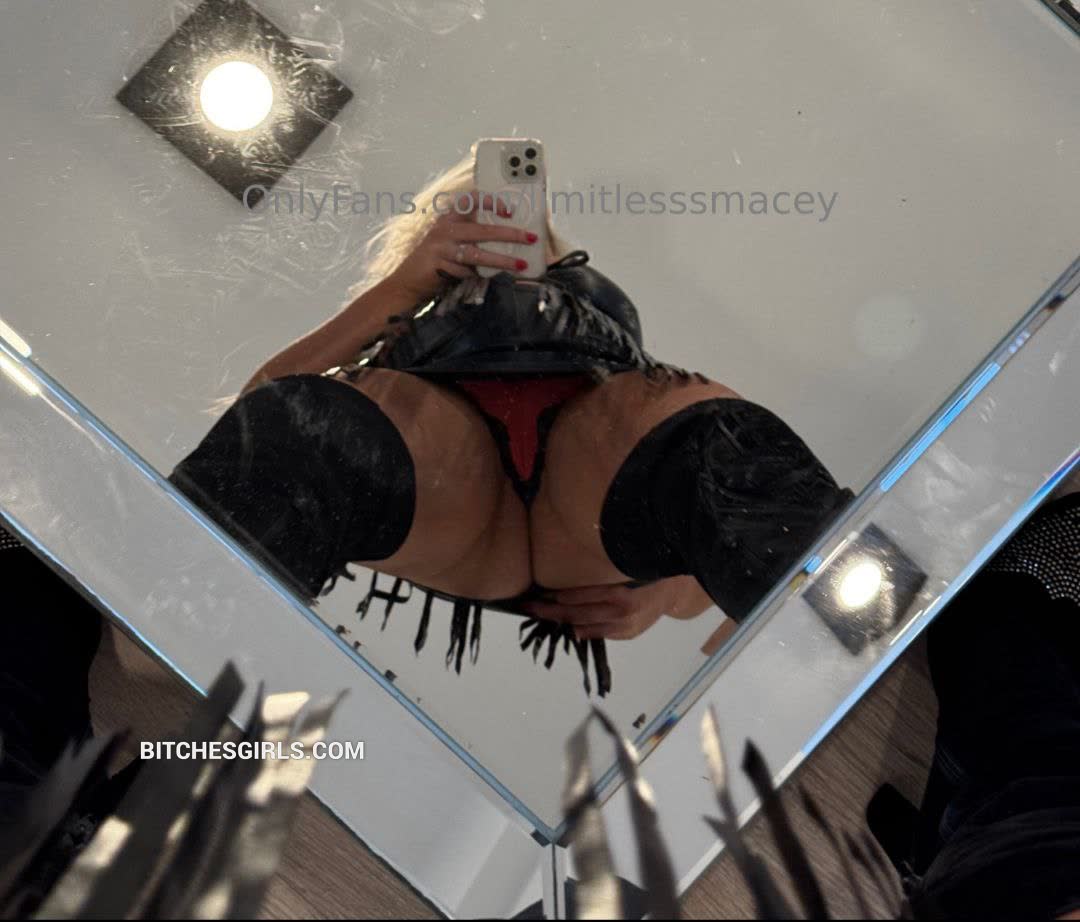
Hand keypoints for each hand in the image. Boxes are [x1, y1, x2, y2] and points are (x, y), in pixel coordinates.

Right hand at [384, 192, 537, 302]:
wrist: (407, 281)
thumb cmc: (436, 260)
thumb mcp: (451, 241)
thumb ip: (471, 236)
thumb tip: (506, 236)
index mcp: (449, 218)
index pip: (470, 200)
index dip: (490, 202)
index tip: (509, 211)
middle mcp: (445, 230)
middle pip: (482, 230)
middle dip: (509, 234)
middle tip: (530, 238)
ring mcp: (441, 248)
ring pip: (477, 254)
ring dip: (502, 260)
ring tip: (520, 265)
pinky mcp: (439, 266)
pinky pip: (467, 272)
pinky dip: (479, 276)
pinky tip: (490, 278)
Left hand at [523, 582, 681, 640]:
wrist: (674, 592)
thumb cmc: (648, 574)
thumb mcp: (627, 570)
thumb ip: (603, 580)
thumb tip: (571, 589)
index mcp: (620, 594)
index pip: (581, 597)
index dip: (559, 597)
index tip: (541, 594)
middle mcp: (620, 613)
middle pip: (577, 614)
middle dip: (550, 611)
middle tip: (529, 608)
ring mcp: (623, 628)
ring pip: (583, 627)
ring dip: (562, 621)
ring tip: (541, 616)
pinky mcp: (626, 635)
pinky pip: (597, 634)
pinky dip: (581, 629)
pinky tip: (568, 626)